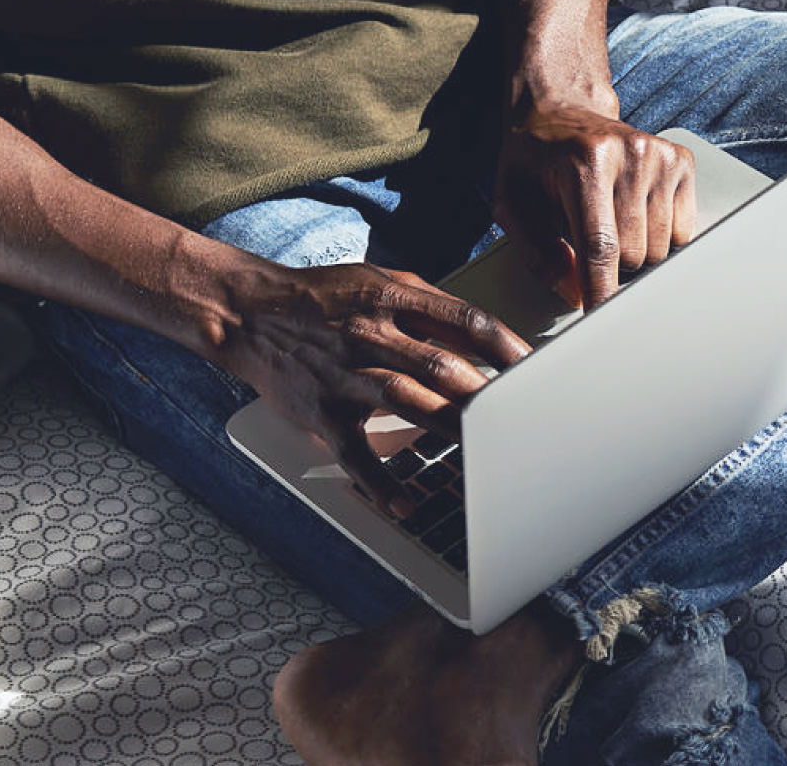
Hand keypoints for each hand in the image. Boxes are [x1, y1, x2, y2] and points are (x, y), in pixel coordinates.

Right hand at [215, 263, 531, 516]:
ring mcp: (346, 376)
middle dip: (488, 393)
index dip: (508, 347)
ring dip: (451, 426)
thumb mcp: (380, 281)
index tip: (536, 371)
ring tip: (488, 450)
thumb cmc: (326, 299)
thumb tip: (487, 336)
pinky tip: (407, 504)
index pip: (466, 321)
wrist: (250, 314)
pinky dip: (380, 483)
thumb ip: (431, 307)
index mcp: (393, 298)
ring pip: (407, 402)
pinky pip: (355, 454)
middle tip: (524, 416)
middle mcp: (371, 335)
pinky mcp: (323, 413)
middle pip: (443, 365)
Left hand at [492, 105, 697, 309]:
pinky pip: (682, 232)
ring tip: (611, 222)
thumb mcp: (512, 203)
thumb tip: (574, 293)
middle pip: (634, 253)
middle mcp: (630, 154)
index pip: (601, 245)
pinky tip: (634, 214)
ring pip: (661, 249)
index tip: (602, 319)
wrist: (560, 111)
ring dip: (636, 252)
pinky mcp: (681, 162)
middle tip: (589, 240)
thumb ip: (537, 252)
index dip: (601, 290)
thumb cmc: (534, 159)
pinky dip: (659, 237)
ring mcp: (660, 156)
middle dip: (611, 265)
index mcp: (584, 162)